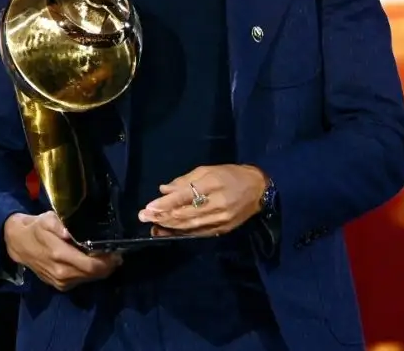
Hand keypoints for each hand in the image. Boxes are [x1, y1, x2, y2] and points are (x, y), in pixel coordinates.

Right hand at [3, 213, 120, 291]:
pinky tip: (91, 263)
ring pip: (89, 279)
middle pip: (94, 274)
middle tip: (116, 254)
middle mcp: (61, 273)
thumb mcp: (46, 219)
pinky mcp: (60, 286)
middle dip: (108, 266)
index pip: (91, 265)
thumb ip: (58, 224)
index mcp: (59, 255)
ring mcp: (60, 282)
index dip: (107, 261)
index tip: (116, 251)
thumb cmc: (36, 228)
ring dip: (100, 270)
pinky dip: (89, 274)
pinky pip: (81, 281)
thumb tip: (69, 231)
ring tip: (106, 258)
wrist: (19, 244)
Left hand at [138, 164, 266, 236]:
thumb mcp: (208, 170)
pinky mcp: (223, 229)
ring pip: (190, 225)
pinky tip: (169, 231)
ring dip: (169, 226)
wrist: (260, 189)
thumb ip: (185, 180)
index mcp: (213, 185)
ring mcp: (221, 219)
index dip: (166, 203)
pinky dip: (183, 232)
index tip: (149, 207)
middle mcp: (218, 204)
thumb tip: (164, 189)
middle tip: (144, 217)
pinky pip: (199, 232)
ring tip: (153, 224)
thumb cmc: (231, 175)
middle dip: (162, 216)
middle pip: (185, 213)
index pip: (185, 196)